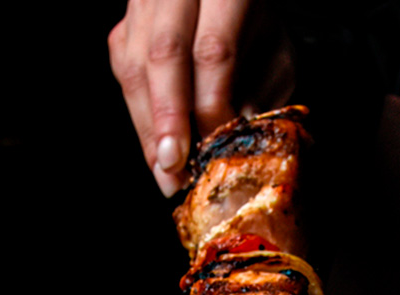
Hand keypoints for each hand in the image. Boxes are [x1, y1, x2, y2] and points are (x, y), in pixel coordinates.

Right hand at [108, 0, 293, 195]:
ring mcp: (144, 6)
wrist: (225, 5)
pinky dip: (140, 118)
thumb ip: (262, 92)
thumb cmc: (255, 30)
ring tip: (166, 173)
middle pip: (164, 53)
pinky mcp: (125, 28)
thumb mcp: (276, 55)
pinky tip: (156, 150)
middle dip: (168, 118)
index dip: (210, 107)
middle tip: (174, 167)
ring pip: (135, 65)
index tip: (213, 149)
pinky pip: (123, 74)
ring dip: (149, 127)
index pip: (212, 51)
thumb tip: (232, 138)